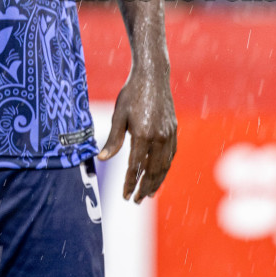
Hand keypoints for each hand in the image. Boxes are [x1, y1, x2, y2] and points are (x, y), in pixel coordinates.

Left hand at [97, 68, 176, 202]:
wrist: (153, 75)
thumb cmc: (132, 93)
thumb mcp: (118, 115)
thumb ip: (113, 139)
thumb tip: (102, 159)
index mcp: (143, 134)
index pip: (135, 166)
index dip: (130, 183)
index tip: (125, 196)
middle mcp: (158, 137)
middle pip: (152, 170)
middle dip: (144, 188)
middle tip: (136, 201)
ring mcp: (169, 134)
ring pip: (164, 165)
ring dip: (156, 182)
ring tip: (149, 194)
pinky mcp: (173, 130)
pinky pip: (171, 155)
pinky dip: (165, 169)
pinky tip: (160, 175)